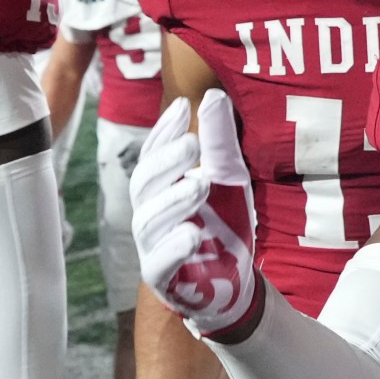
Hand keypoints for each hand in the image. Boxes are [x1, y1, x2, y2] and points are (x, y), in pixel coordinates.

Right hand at [132, 90, 263, 336]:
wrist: (236, 282)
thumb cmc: (224, 225)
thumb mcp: (229, 178)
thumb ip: (219, 142)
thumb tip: (213, 96)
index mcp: (159, 189)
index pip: (152, 156)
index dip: (164, 132)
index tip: (183, 107)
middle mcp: (149, 215)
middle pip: (144, 185)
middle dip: (166, 164)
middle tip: (192, 144)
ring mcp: (152, 249)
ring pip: (148, 222)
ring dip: (173, 201)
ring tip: (201, 185)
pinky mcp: (164, 282)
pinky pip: (158, 265)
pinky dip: (173, 249)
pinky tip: (192, 234)